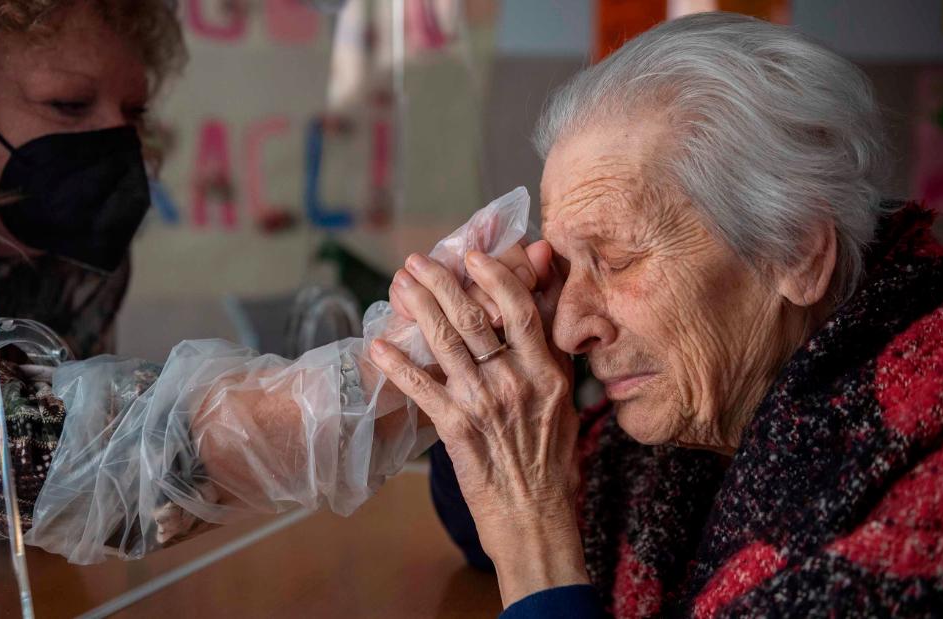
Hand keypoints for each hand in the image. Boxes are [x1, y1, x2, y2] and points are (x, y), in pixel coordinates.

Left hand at [369, 248, 587, 606]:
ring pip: (446, 344)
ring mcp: (484, 405)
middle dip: (443, 283)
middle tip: (418, 261)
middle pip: (475, 319)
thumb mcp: (564, 401)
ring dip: (419, 309)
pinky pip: (420, 388)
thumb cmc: (552, 460)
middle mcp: (516, 383)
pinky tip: (378, 343)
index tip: (473, 254)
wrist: (536, 517)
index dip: (494, 277)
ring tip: (400, 284)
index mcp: (547, 374)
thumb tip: (544, 304)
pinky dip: (397, 364)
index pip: (520, 311)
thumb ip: (551, 352)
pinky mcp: (456, 429)